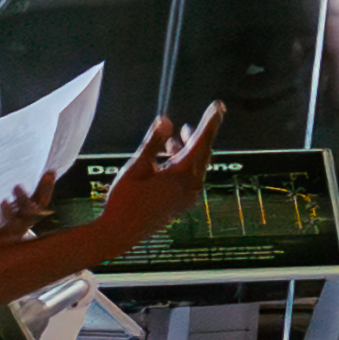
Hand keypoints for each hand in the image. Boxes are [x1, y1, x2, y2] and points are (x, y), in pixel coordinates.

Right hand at [69, 116, 216, 252]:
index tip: (219, 106)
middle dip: (197, 136)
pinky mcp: (182, 204)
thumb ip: (153, 142)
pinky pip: (190, 178)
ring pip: (196, 166)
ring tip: (174, 139)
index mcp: (183, 174)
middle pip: (202, 153)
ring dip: (187, 151)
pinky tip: (167, 161)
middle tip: (189, 124)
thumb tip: (166, 120)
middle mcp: (192, 186)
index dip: (210, 121)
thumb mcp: (137, 166)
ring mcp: (188, 197)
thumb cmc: (125, 200)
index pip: (202, 141)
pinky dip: (183, 165)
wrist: (120, 233)